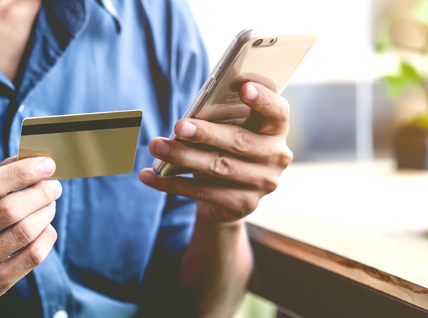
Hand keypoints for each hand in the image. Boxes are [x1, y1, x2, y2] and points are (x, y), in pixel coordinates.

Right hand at [0, 157, 60, 314]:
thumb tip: (29, 159)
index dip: (22, 172)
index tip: (47, 164)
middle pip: (10, 209)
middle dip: (41, 192)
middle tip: (54, 186)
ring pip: (25, 232)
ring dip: (46, 212)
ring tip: (49, 204)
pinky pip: (33, 256)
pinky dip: (47, 235)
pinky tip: (45, 227)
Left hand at [140, 82, 292, 222]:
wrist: (230, 197)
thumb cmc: (227, 146)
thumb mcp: (231, 128)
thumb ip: (223, 118)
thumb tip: (190, 118)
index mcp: (277, 129)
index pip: (277, 111)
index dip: (263, 99)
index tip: (244, 87)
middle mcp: (277, 156)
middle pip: (240, 142)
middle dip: (206, 134)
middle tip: (179, 126)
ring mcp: (263, 183)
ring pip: (219, 167)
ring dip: (183, 156)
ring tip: (156, 146)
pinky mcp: (244, 205)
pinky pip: (203, 193)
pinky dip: (172, 184)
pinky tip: (150, 175)